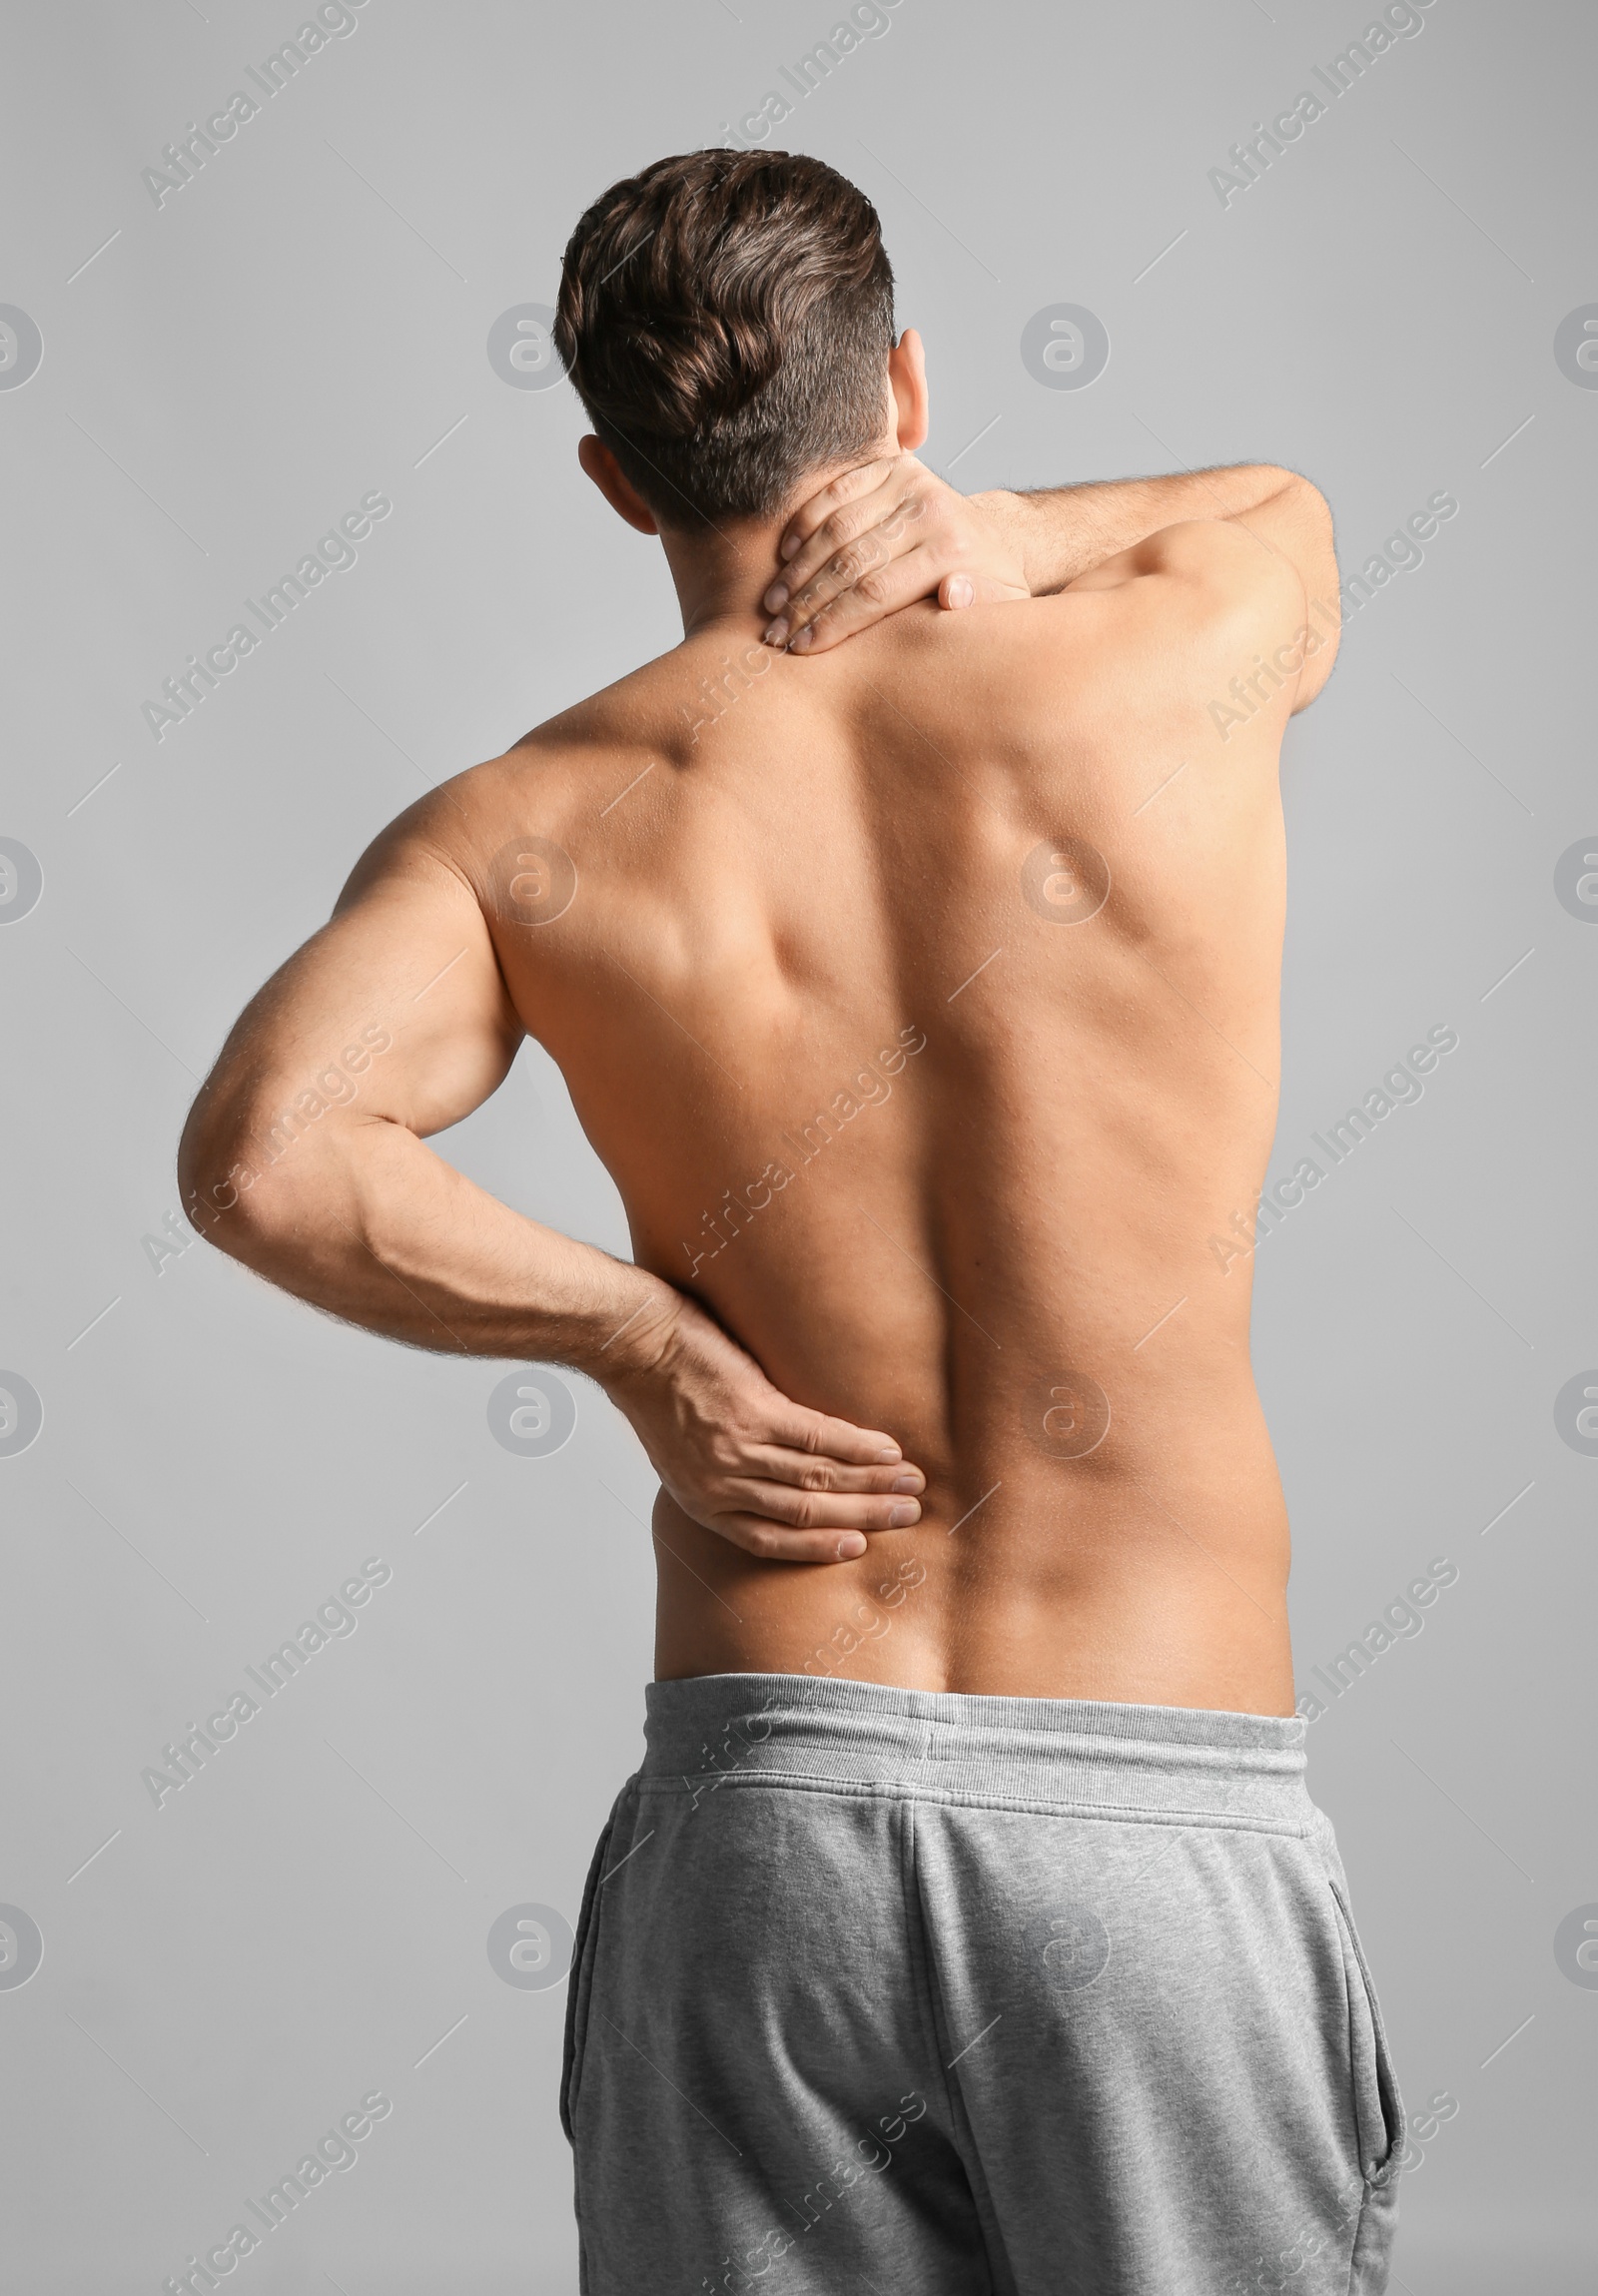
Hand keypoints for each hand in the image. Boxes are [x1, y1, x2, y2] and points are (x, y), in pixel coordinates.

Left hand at [603, 1292, 923, 1561]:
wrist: (634, 1343)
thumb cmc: (653, 1391)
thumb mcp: (676, 1453)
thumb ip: (719, 1474)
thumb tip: (766, 1479)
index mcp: (702, 1501)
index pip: (769, 1540)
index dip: (818, 1547)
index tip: (858, 1546)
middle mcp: (722, 1484)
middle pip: (806, 1512)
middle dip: (863, 1515)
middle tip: (906, 1514)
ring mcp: (739, 1449)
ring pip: (819, 1478)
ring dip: (871, 1482)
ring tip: (909, 1483)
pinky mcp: (754, 1411)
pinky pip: (819, 1437)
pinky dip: (858, 1446)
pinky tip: (886, 1450)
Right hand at [761, 456, 1028, 654]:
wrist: (993, 536)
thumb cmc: (985, 586)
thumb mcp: (1001, 608)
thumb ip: (983, 605)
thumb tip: (954, 594)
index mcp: (953, 549)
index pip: (877, 591)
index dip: (834, 621)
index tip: (802, 646)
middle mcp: (931, 508)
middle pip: (852, 561)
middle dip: (808, 601)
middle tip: (776, 631)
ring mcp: (910, 481)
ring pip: (838, 527)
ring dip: (799, 568)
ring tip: (774, 603)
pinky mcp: (893, 465)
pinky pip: (837, 492)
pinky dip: (806, 522)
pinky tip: (786, 555)